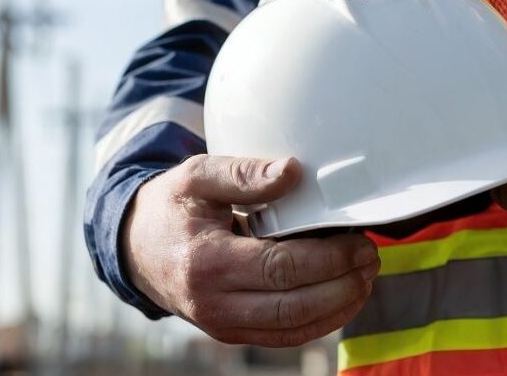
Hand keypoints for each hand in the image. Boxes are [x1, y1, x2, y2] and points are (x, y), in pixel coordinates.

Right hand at [122, 154, 379, 346]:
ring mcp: (222, 324)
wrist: (136, 247)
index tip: (357, 240)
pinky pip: (285, 336)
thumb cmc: (171, 207)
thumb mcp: (197, 175)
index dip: (328, 258)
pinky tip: (343, 296)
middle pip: (294, 306)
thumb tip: (293, 172)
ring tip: (364, 276)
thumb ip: (243, 173)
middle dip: (342, 285)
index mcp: (206, 262)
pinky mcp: (232, 332)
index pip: (281, 269)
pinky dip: (320, 321)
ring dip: (339, 306)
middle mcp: (213, 303)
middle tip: (370, 258)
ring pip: (294, 329)